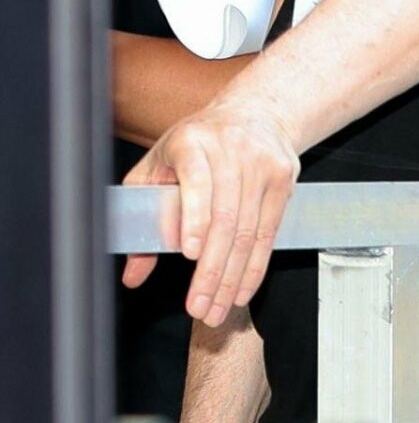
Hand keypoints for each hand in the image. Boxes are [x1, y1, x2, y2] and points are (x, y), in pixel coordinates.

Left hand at [121, 102, 299, 325]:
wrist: (254, 114)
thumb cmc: (197, 144)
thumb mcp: (159, 168)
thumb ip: (143, 218)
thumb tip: (132, 274)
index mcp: (192, 142)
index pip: (197, 181)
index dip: (195, 219)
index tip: (191, 253)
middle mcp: (230, 150)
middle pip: (226, 218)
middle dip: (212, 270)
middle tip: (199, 306)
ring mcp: (262, 165)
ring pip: (248, 232)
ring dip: (231, 278)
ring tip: (216, 308)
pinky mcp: (283, 179)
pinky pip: (269, 233)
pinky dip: (254, 268)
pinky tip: (241, 290)